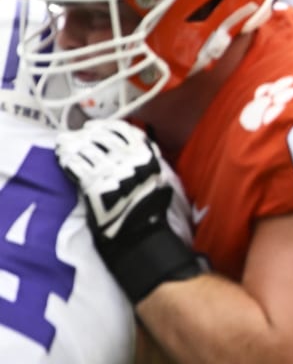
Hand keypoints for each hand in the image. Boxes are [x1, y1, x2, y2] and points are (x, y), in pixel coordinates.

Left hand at [56, 120, 202, 302]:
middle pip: (102, 139)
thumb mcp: (159, 180)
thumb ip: (147, 160)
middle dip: (85, 135)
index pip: (124, 133)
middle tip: (75, 136)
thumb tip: (132, 145)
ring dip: (73, 145)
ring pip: (87, 149)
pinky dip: (67, 159)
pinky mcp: (95, 186)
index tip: (94, 127)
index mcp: (148, 158)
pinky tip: (62, 157)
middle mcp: (130, 162)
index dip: (105, 127)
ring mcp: (112, 173)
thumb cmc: (149, 211)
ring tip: (65, 144)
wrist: (139, 236)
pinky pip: (77, 166)